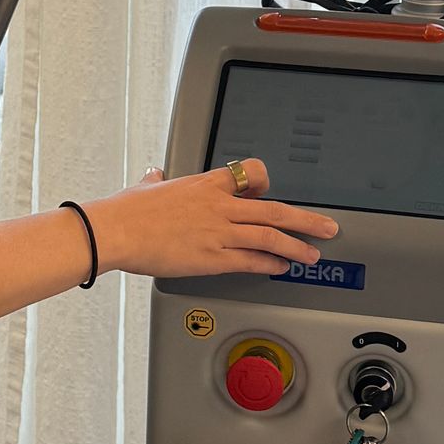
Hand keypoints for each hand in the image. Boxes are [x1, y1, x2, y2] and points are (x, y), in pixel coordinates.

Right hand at [88, 156, 338, 281]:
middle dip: (305, 219)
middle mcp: (219, 206)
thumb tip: (154, 174)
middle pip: (273, 209)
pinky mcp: (212, 257)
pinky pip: (251, 260)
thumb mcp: (147, 187)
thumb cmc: (128, 210)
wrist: (116, 230)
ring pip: (269, 236)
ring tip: (311, 254)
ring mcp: (218, 232)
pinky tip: (281, 268)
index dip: (267, 184)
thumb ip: (156, 181)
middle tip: (326, 226)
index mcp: (205, 185)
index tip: (272, 193)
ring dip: (296, 246)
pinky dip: (270, 264)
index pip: (249, 174)